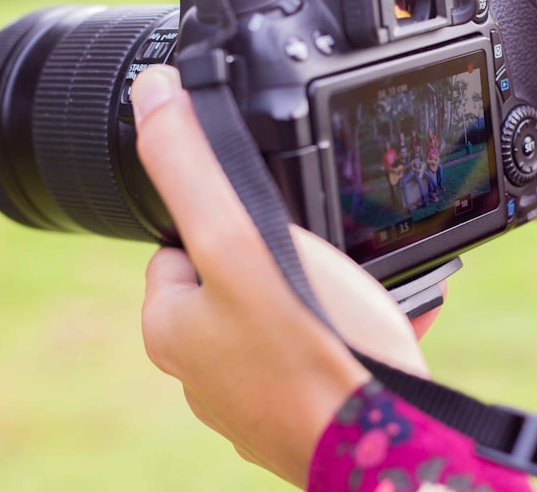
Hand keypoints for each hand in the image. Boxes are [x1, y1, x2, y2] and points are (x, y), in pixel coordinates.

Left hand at [132, 66, 428, 487]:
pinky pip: (321, 348)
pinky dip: (349, 328)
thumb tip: (150, 92)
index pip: (178, 245)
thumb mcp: (240, 236)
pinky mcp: (306, 410)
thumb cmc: (314, 346)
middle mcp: (205, 370)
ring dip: (323, 290)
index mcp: (175, 328)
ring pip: (283, 314)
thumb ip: (191, 164)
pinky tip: (387, 315)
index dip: (222, 215)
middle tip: (323, 246)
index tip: (264, 211)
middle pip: (235, 276)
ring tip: (362, 281)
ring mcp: (257, 396)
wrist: (387, 444)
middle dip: (281, 254)